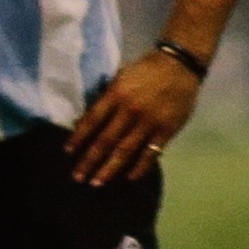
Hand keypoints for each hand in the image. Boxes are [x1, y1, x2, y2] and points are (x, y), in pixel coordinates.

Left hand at [64, 47, 200, 186]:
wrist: (180, 65)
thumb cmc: (146, 70)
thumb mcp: (121, 77)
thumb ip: (106, 98)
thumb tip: (85, 121)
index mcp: (117, 94)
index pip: (92, 120)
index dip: (79, 137)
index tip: (68, 152)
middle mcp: (130, 110)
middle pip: (105, 141)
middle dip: (90, 161)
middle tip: (78, 177)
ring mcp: (149, 122)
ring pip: (125, 151)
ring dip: (109, 169)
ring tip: (97, 182)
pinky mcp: (166, 131)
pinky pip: (150, 154)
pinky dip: (139, 168)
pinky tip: (129, 177)